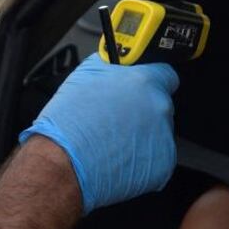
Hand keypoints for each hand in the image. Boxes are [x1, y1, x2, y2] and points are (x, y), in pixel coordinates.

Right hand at [19, 53, 179, 213]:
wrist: (63, 161)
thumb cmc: (70, 123)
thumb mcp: (85, 74)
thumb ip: (113, 67)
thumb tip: (118, 65)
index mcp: (144, 81)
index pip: (165, 73)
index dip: (151, 80)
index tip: (142, 87)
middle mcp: (159, 107)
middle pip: (159, 105)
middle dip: (142, 111)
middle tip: (118, 119)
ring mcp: (163, 137)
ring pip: (158, 133)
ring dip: (142, 136)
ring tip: (114, 141)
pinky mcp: (163, 163)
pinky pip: (156, 158)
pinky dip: (141, 159)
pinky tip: (119, 157)